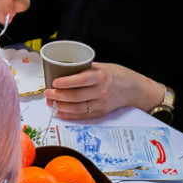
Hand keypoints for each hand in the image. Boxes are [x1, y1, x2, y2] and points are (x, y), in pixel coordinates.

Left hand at [46, 63, 161, 120]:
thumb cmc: (119, 75)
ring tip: (50, 102)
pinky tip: (59, 112)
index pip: (81, 80)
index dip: (66, 82)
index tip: (54, 82)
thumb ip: (86, 69)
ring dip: (61, 106)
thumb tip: (65, 69)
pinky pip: (83, 116)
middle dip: (58, 96)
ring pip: (77, 108)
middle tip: (47, 93)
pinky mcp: (101, 113)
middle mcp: (101, 92)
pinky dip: (69, 115)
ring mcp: (101, 104)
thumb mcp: (103, 66)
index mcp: (101, 77)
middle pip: (76, 96)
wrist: (135, 89)